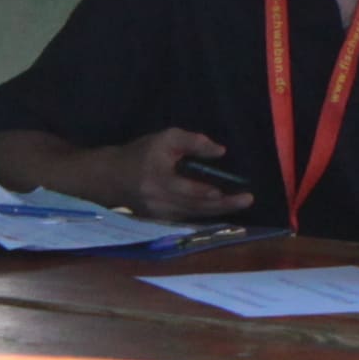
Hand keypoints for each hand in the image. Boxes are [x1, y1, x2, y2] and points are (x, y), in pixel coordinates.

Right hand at [121, 128, 253, 219]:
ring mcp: (160, 214)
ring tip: (241, 203)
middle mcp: (160, 201)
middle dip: (223, 205)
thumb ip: (192, 142)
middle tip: (247, 200)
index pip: (186, 189)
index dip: (205, 192)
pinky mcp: (161, 220)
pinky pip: (189, 218)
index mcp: (159, 179)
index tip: (226, 192)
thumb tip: (220, 151)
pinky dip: (207, 215)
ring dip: (219, 211)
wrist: (111, 177)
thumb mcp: (165, 139)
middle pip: (196, 206)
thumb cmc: (141, 153)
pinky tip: (223, 209)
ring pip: (195, 215)